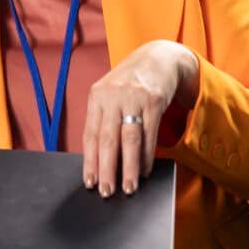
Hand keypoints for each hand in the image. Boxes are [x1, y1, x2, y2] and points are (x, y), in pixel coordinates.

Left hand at [82, 40, 198, 197]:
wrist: (159, 58)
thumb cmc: (130, 82)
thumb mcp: (110, 93)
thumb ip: (103, 119)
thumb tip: (99, 157)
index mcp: (96, 96)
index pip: (89, 134)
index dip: (89, 161)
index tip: (89, 181)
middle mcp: (112, 97)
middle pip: (107, 139)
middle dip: (106, 169)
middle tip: (107, 191)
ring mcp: (134, 98)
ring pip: (129, 139)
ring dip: (128, 167)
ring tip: (127, 187)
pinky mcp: (154, 101)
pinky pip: (150, 134)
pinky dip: (146, 156)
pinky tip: (143, 170)